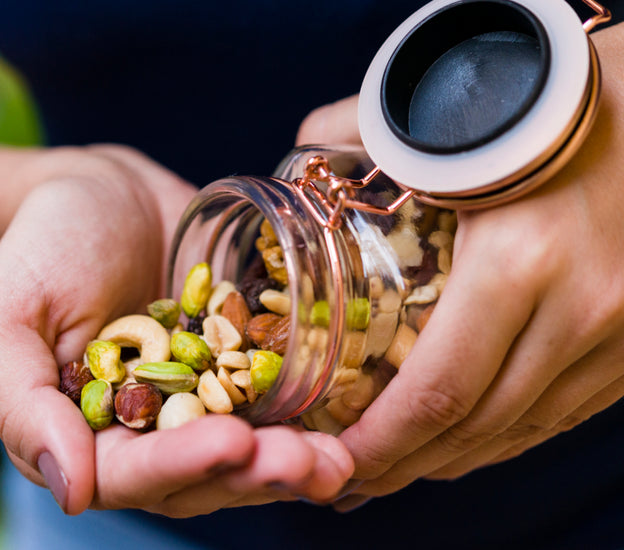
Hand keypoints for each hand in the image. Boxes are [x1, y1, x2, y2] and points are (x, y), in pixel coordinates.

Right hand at [0, 144, 352, 515]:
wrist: (98, 191)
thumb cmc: (39, 247)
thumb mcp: (4, 314)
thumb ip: (21, 405)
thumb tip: (70, 490)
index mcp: (86, 434)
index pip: (131, 475)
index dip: (181, 466)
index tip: (231, 443)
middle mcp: (148, 431)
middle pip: (202, 476)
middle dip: (255, 473)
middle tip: (311, 462)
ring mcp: (201, 399)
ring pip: (248, 449)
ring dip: (294, 459)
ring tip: (339, 456)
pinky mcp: (240, 364)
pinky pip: (276, 397)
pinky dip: (313, 411)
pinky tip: (352, 415)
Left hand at [298, 25, 623, 510]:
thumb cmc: (549, 99)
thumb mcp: (452, 120)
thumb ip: (363, 131)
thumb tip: (301, 148)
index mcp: (519, 262)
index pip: (438, 392)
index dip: (382, 445)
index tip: (338, 464)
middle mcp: (581, 310)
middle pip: (480, 426)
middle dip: (409, 465)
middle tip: (355, 480)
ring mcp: (622, 330)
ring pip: (527, 428)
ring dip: (459, 458)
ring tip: (403, 469)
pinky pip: (570, 410)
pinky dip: (513, 434)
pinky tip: (474, 438)